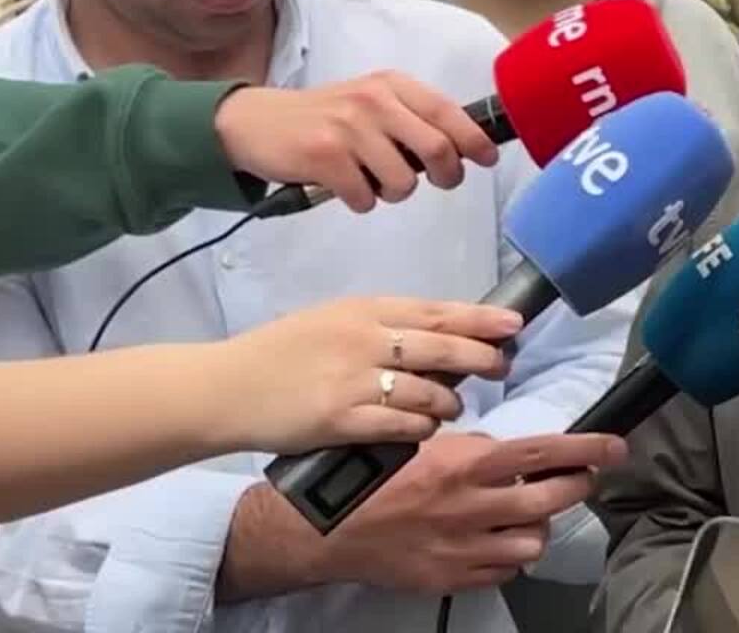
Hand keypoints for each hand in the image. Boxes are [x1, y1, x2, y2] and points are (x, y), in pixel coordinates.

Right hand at [213, 297, 521, 452]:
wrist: (226, 387)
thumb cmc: (281, 352)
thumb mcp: (333, 319)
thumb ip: (383, 323)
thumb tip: (438, 332)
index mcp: (364, 310)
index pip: (436, 312)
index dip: (480, 319)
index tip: (513, 324)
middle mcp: (364, 340)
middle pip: (442, 349)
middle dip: (481, 358)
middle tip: (502, 365)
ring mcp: (353, 381)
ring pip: (427, 392)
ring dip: (449, 403)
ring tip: (452, 408)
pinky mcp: (341, 420)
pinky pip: (400, 425)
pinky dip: (421, 428)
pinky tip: (424, 428)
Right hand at [215, 73, 499, 211]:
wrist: (254, 124)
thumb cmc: (323, 119)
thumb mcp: (370, 103)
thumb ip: (411, 119)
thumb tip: (463, 148)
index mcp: (391, 85)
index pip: (448, 112)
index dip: (474, 140)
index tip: (487, 159)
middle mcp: (373, 100)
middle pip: (437, 150)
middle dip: (446, 176)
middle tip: (438, 182)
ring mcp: (348, 127)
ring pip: (403, 182)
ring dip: (393, 192)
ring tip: (370, 179)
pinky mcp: (325, 156)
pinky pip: (366, 199)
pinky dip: (360, 202)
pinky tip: (342, 186)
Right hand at [318, 431, 626, 593]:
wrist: (325, 527)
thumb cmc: (371, 475)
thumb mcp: (424, 443)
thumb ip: (473, 447)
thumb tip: (511, 450)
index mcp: (465, 465)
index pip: (543, 453)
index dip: (587, 449)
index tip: (616, 446)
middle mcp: (472, 507)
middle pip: (551, 500)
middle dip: (577, 486)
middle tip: (581, 478)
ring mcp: (464, 549)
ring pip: (533, 542)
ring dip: (538, 526)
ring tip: (526, 513)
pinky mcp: (452, 579)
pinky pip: (504, 572)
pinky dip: (509, 557)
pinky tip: (496, 541)